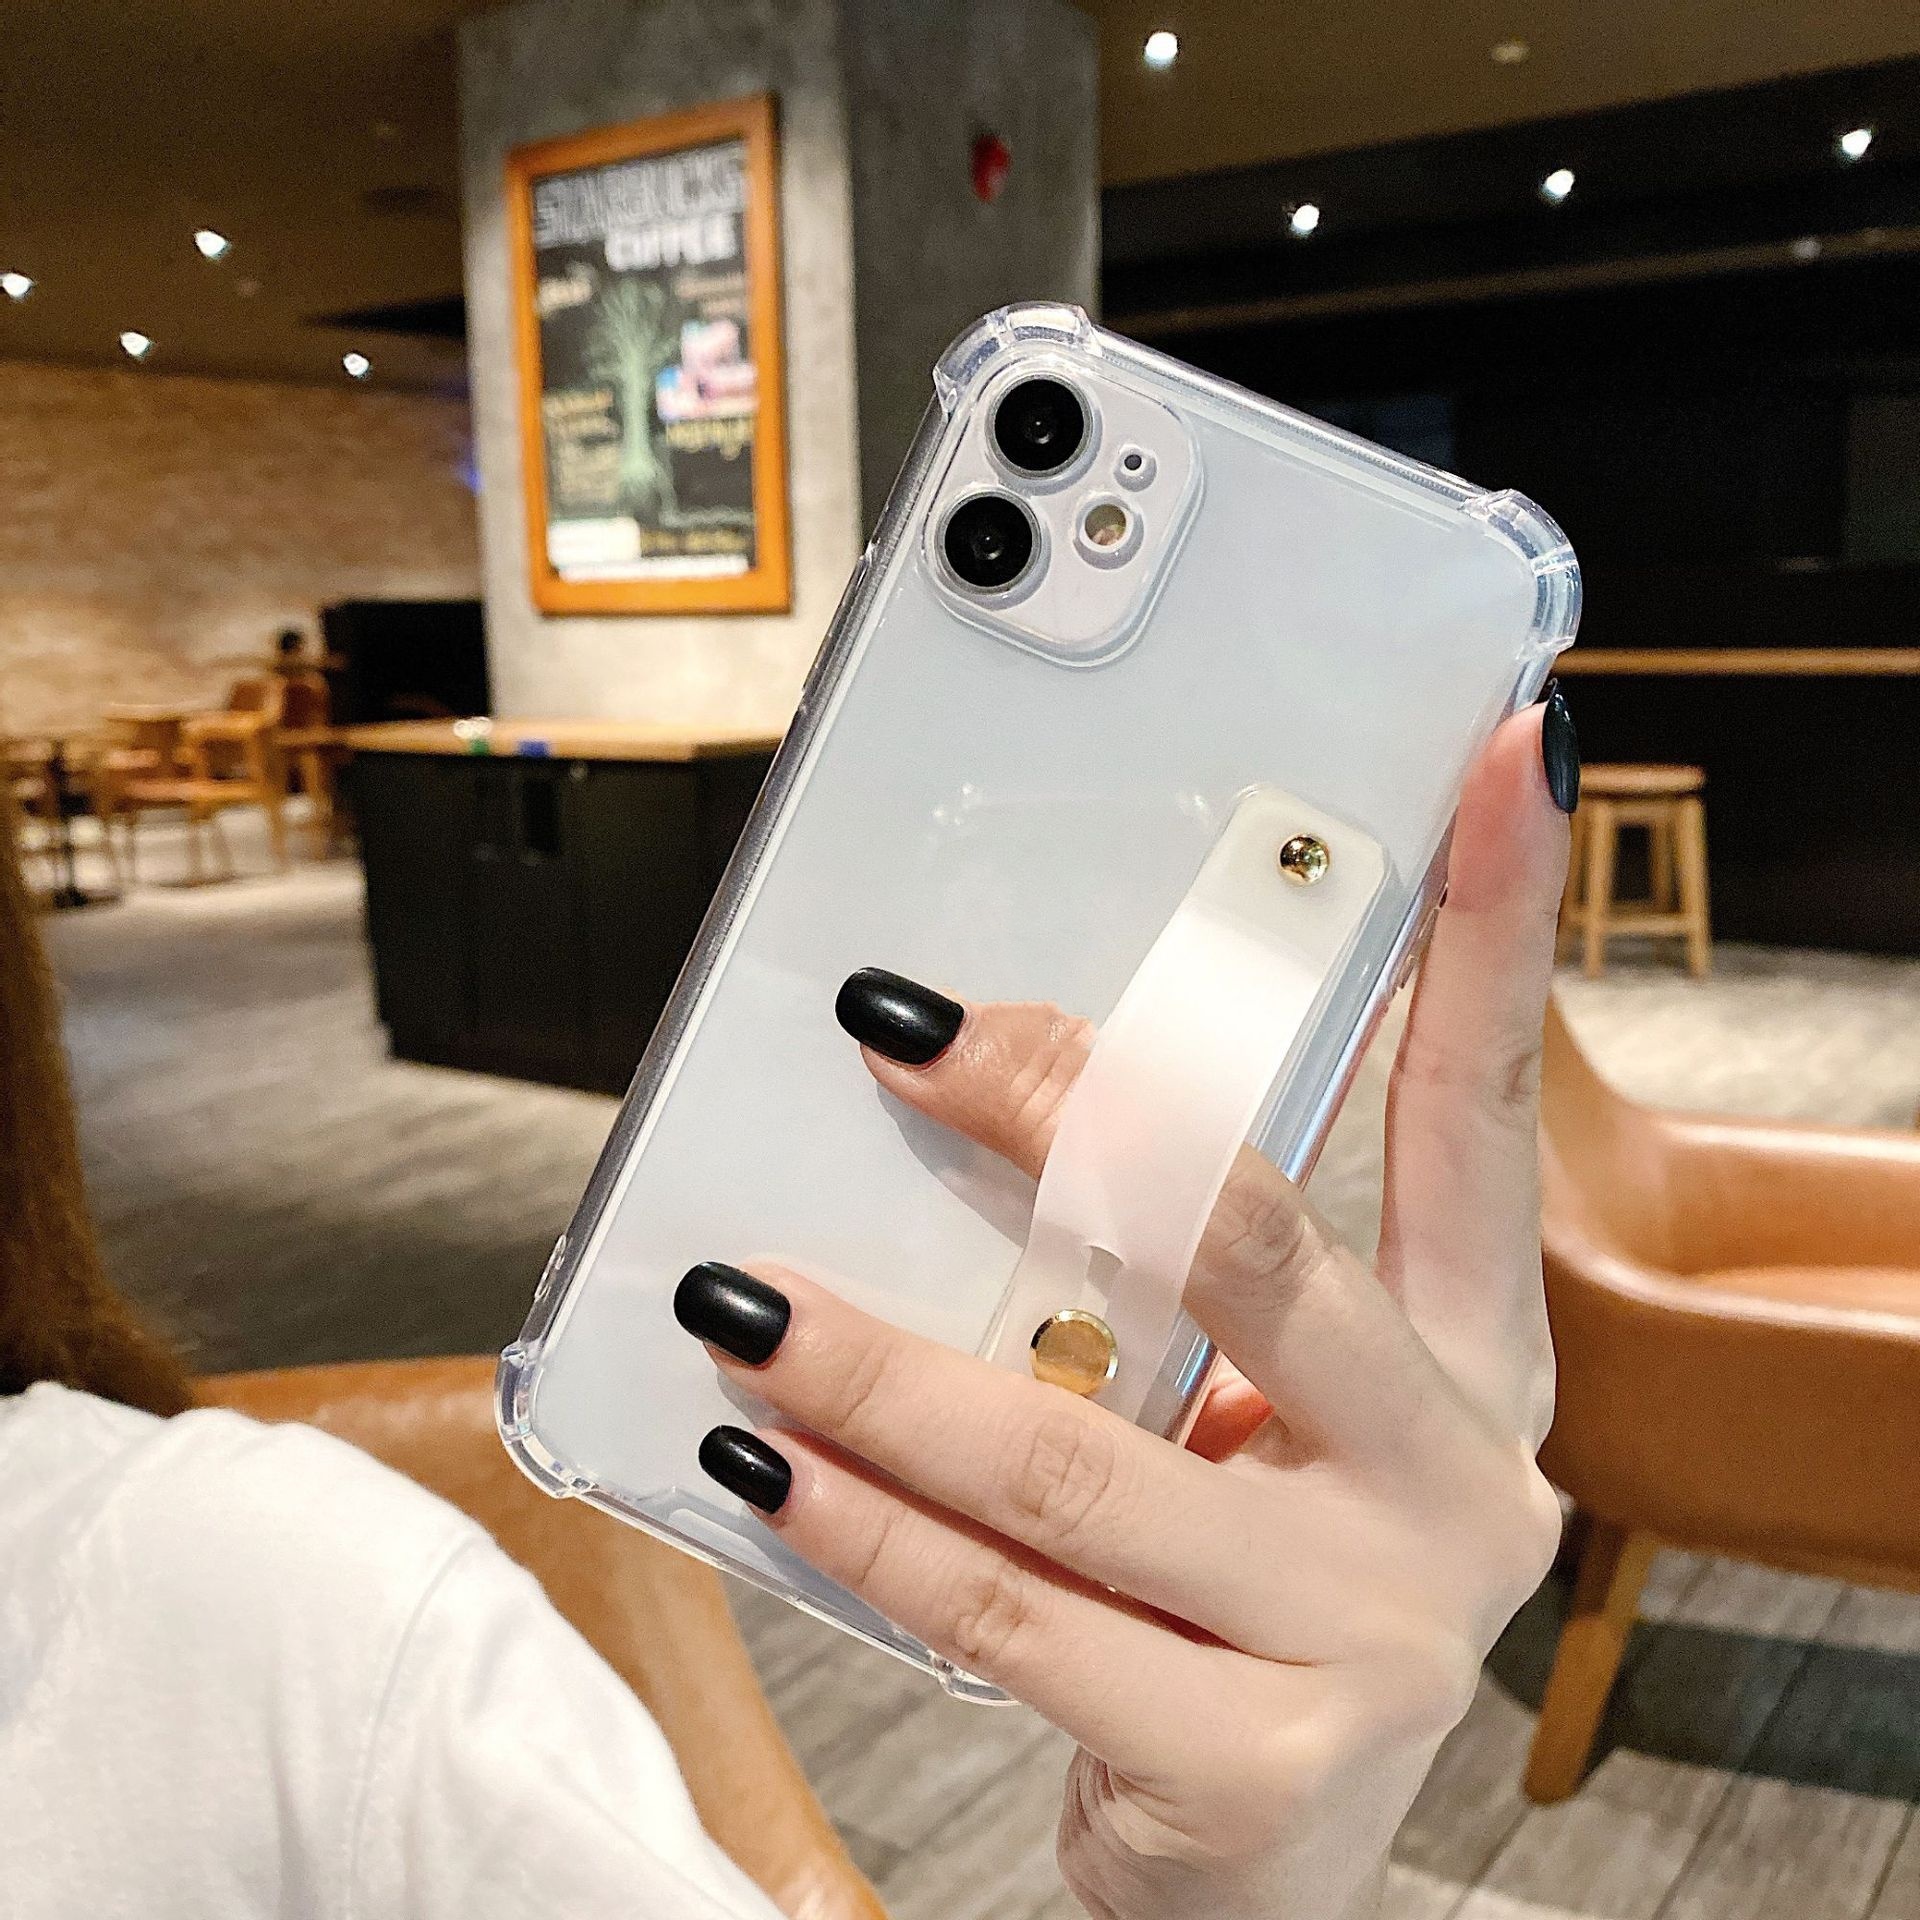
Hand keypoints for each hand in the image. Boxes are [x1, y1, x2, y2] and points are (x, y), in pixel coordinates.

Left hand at [676, 705, 1572, 1919]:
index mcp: (1471, 1359)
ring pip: (1080, 1453)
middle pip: (1255, 1241)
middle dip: (1062, 1119)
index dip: (1493, 924)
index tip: (1490, 752)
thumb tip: (988, 1095)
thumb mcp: (1243, 1415)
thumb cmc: (1233, 1588)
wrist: (1252, 1875)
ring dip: (882, 1361)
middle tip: (901, 1032)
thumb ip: (1162, 1287)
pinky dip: (864, 1526)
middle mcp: (1459, 1481)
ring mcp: (1372, 1632)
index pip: (1479, 1106)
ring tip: (743, 1296)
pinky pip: (1007, 1612)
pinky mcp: (1257, 1767)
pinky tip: (767, 1461)